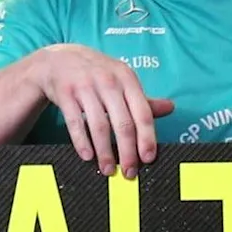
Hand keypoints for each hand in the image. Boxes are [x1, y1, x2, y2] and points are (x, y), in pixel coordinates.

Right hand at [20, 45, 171, 176]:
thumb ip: (143, 99)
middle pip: (123, 123)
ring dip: (105, 152)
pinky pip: (75, 122)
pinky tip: (88, 156)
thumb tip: (170, 108)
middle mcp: (108, 81)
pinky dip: (82, 142)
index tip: (148, 158)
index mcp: (127, 78)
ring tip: (109, 169)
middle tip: (129, 172)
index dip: (147, 138)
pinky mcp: (65, 93)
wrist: (60, 59)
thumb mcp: (122, 80)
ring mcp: (85, 86)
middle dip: (128, 151)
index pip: (143, 113)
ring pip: (99, 126)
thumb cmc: (98, 74)